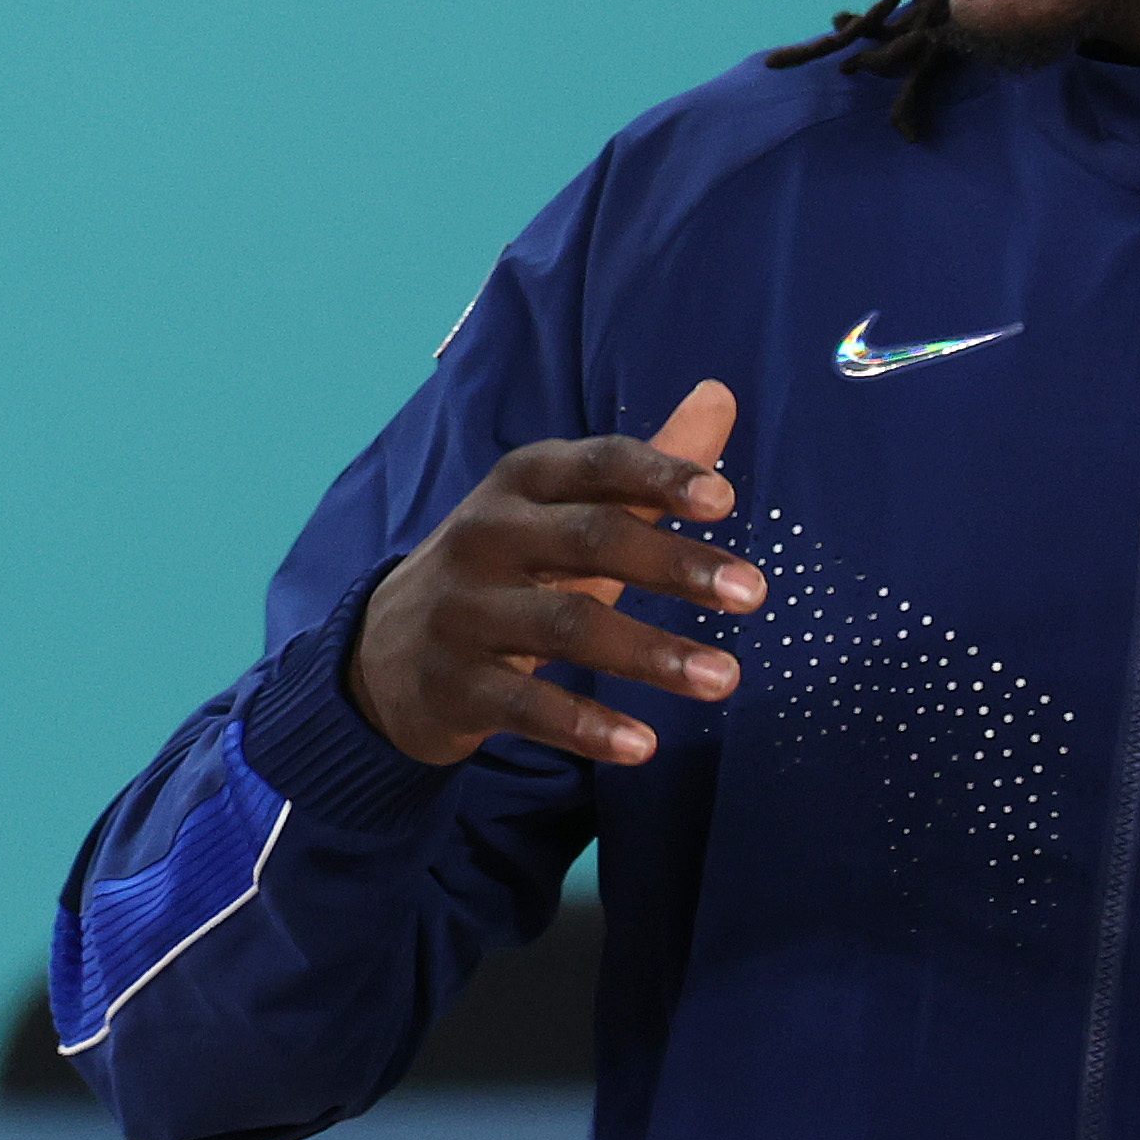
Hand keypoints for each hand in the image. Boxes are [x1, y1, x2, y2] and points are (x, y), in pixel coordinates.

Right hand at [349, 381, 754, 769]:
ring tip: (726, 678)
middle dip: (674, 564)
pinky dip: (586, 726)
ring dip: (650, 652)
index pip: (595, 466)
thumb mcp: (563, 513)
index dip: (658, 476)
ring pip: (565, 625)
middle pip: (589, 539)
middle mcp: (485, 535)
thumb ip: (643, 470)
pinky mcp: (453, 682)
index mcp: (519, 486)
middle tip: (754, 593)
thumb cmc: (504, 572)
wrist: (386, 653)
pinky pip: (526, 706)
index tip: (724, 500)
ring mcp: (463, 609)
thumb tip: (721, 394)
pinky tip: (643, 745)